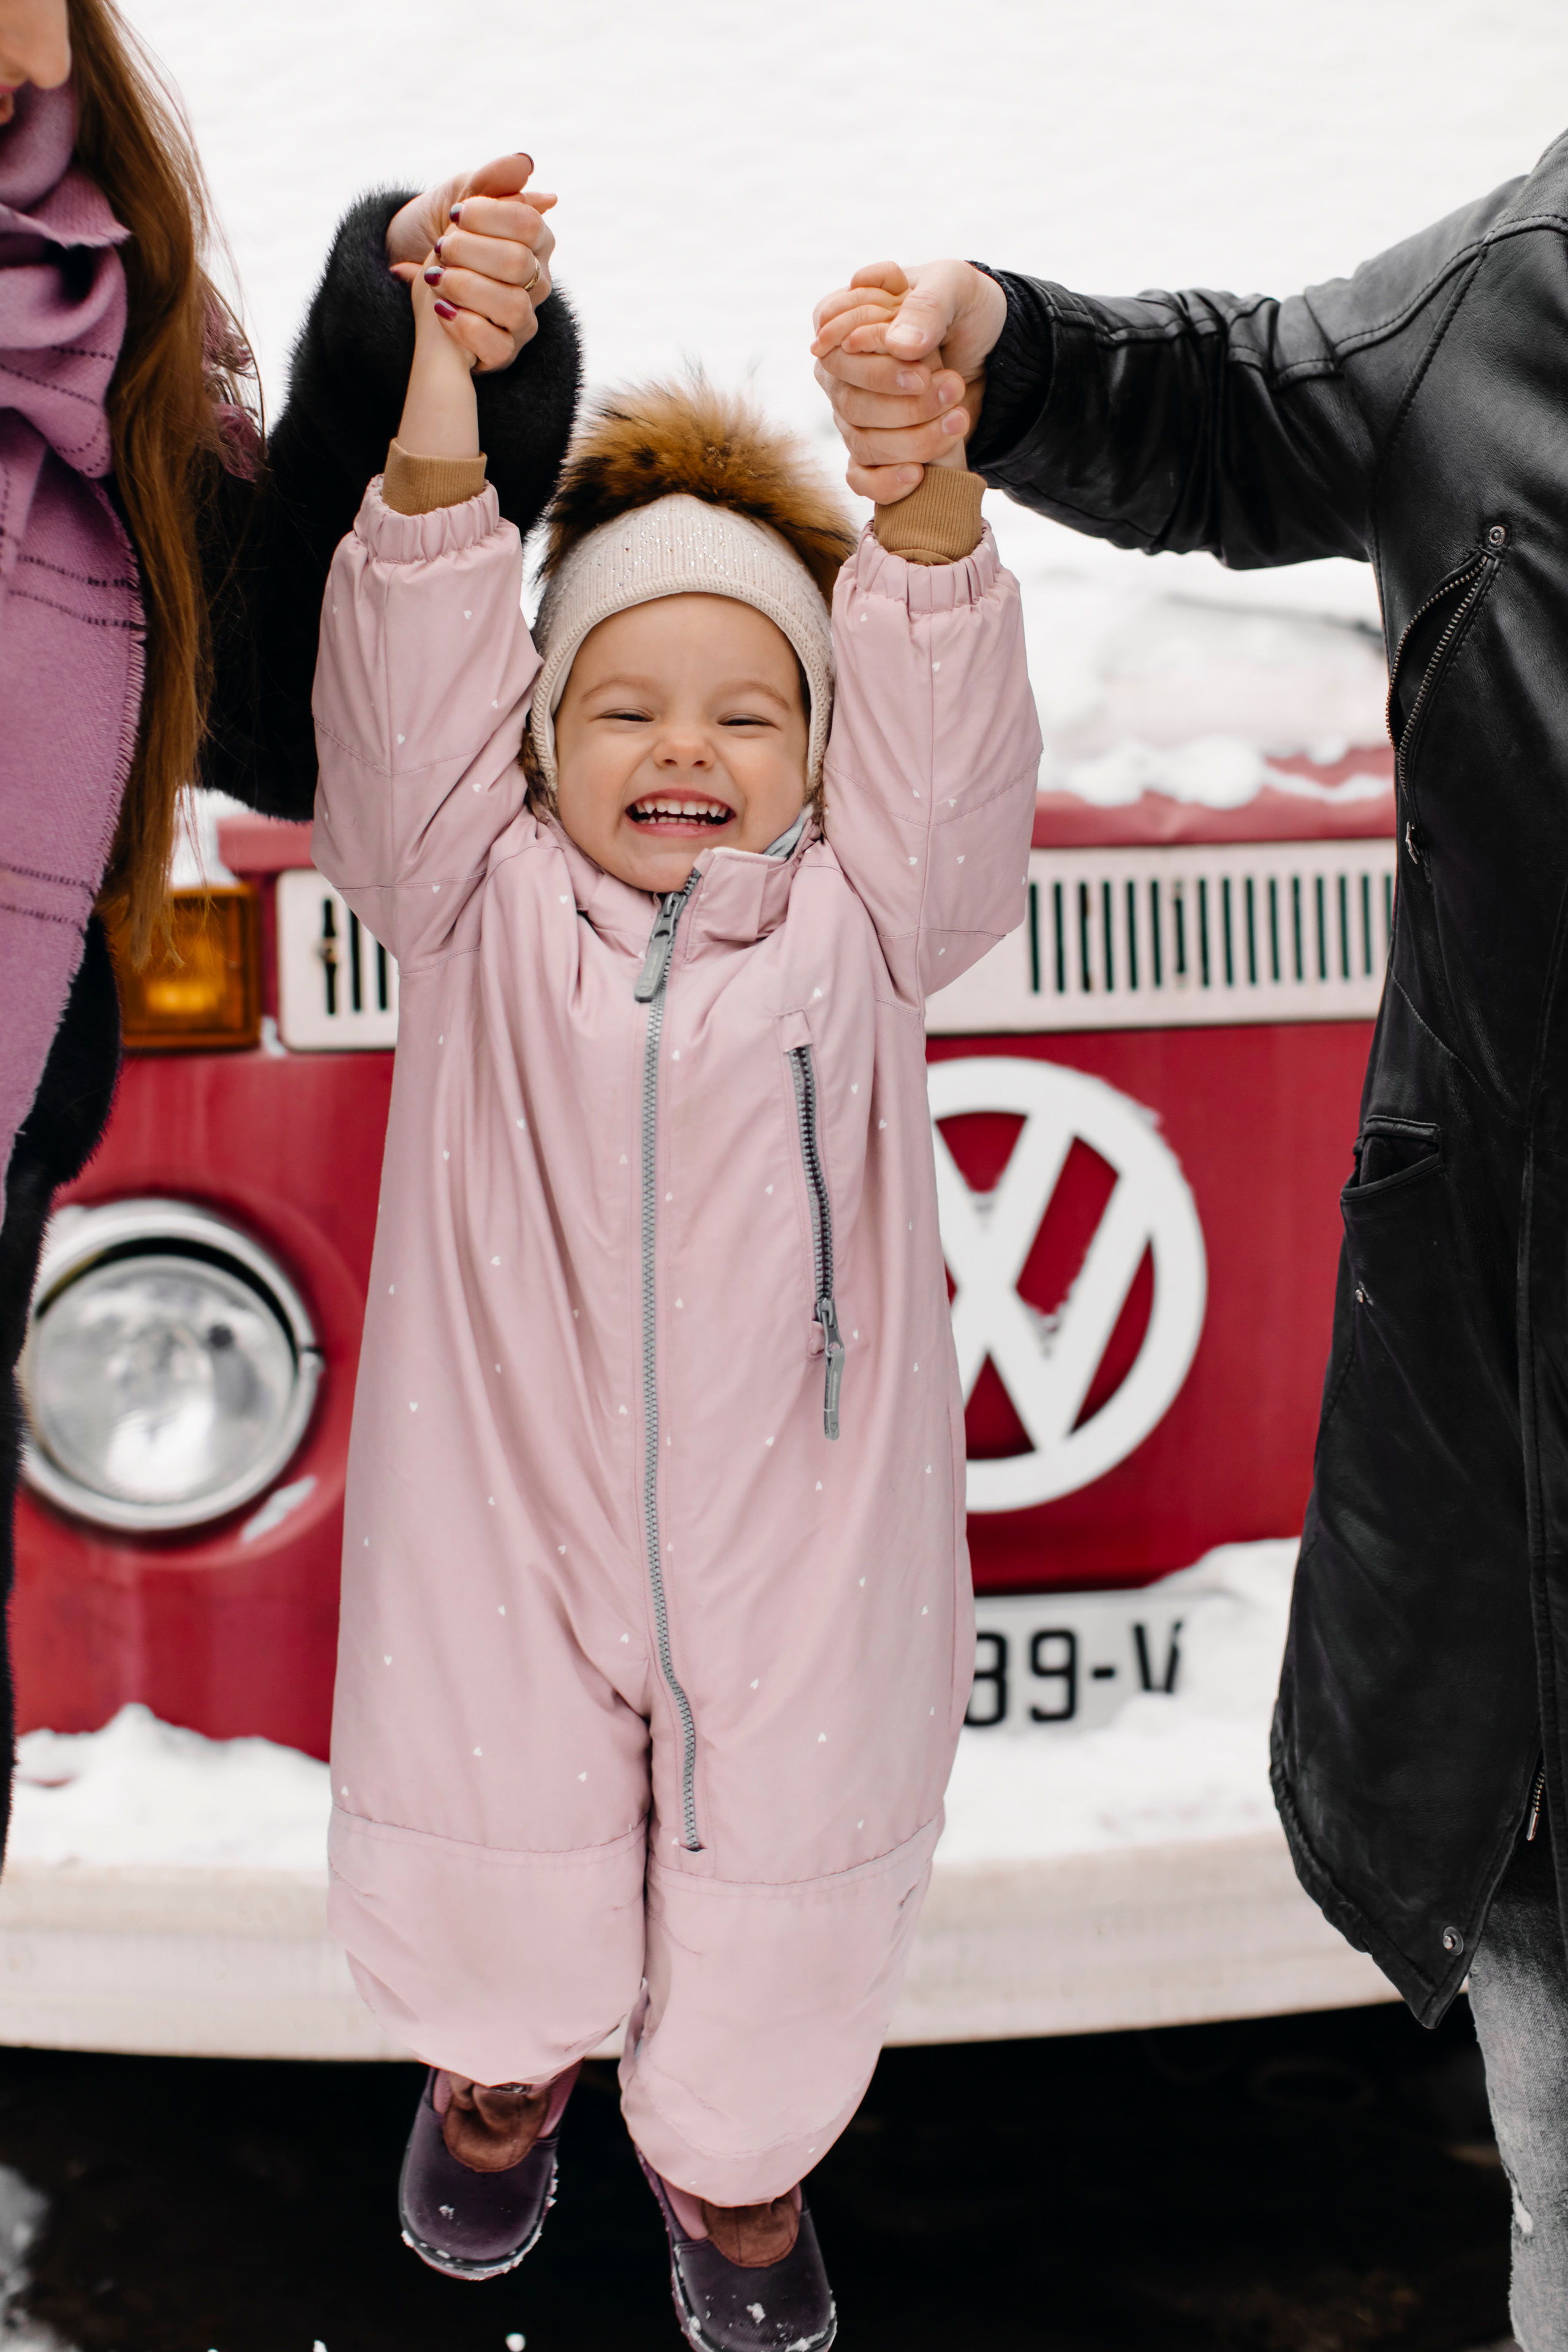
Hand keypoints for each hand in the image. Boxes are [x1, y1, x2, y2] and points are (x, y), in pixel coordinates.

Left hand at [387, 153, 555, 373]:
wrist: (411, 273)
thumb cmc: (442, 232)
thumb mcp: (458, 197)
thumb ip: (490, 180)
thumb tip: (525, 164)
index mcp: (536, 240)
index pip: (528, 224)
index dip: (489, 217)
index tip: (457, 214)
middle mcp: (537, 281)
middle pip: (518, 264)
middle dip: (469, 252)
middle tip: (441, 247)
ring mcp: (524, 319)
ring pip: (512, 307)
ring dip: (465, 288)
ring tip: (436, 279)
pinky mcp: (504, 353)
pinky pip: (498, 347)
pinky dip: (464, 326)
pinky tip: (441, 310)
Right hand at [811, 261, 1005, 500]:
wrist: (994, 352)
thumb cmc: (964, 309)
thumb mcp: (954, 287)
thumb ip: (926, 306)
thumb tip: (900, 346)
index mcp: (845, 322)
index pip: (834, 348)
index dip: (874, 365)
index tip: (921, 368)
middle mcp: (841, 371)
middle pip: (848, 400)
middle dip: (903, 403)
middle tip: (952, 388)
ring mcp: (853, 415)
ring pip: (861, 440)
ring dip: (913, 438)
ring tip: (958, 418)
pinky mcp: (874, 450)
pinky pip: (861, 478)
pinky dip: (886, 482)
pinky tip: (919, 474)